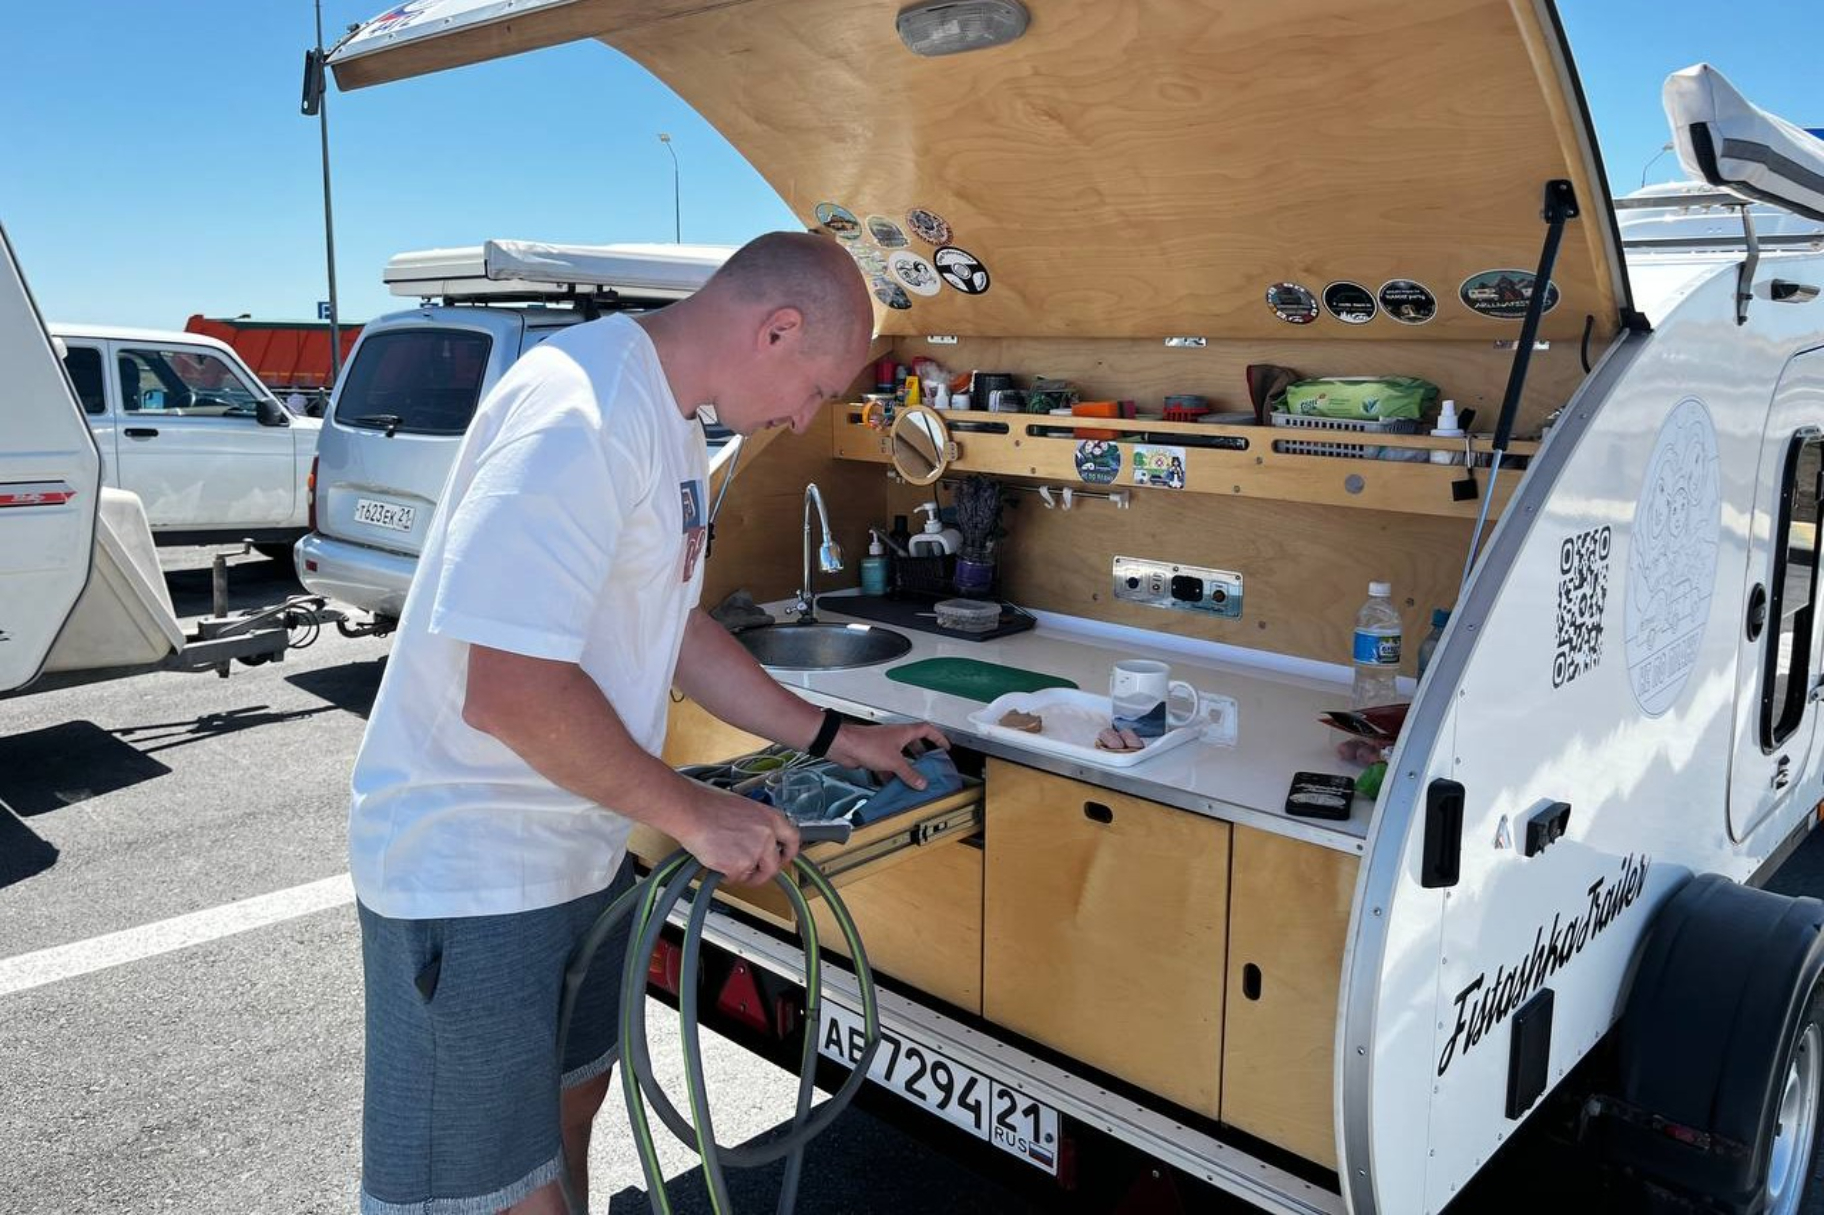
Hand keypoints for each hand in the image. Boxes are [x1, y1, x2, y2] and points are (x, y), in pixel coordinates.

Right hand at [674, 789, 801, 887]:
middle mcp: (768, 835)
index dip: (788, 853)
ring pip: (753, 874)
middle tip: (751, 873)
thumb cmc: (709, 805)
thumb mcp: (745, 808)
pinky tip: (716, 861)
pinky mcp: (740, 865)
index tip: (783, 858)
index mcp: (771, 817)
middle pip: (774, 865)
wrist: (691, 811)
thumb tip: (759, 841)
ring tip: (726, 861)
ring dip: (741, 873)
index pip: (793, 839)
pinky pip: (736, 878)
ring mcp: (755, 852)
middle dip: (762, 872)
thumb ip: (758, 826)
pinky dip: (726, 875)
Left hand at [828, 720, 949, 788]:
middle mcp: (895, 737)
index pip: (926, 730)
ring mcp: (884, 746)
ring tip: (914, 777)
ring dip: (907, 766)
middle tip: (930, 763)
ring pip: (900, 756)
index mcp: (904, 732)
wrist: (844, 746)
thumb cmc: (866, 744)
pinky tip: (894, 784)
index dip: (937, 737)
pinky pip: (888, 766)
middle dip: (923, 754)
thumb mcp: (894, 761)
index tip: (944, 746)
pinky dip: (892, 775)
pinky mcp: (874, 756)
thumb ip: (909, 773)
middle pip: (914, 743)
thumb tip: (921, 782)